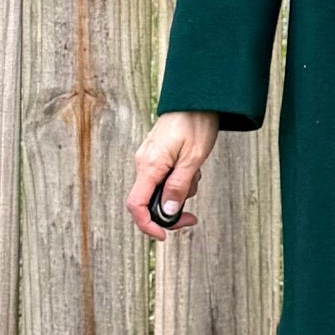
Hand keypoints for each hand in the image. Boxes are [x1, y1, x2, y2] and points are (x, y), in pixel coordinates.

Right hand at [128, 111, 218, 239]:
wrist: (197, 98)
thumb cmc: (196, 123)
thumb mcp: (193, 158)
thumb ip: (180, 186)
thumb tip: (169, 213)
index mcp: (149, 165)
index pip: (136, 205)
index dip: (147, 225)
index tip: (164, 236)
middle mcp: (144, 164)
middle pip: (149, 202)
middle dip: (171, 211)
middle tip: (192, 216)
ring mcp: (149, 160)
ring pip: (160, 191)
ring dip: (180, 192)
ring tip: (196, 173)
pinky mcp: (157, 157)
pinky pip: (164, 179)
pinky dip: (180, 181)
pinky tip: (192, 167)